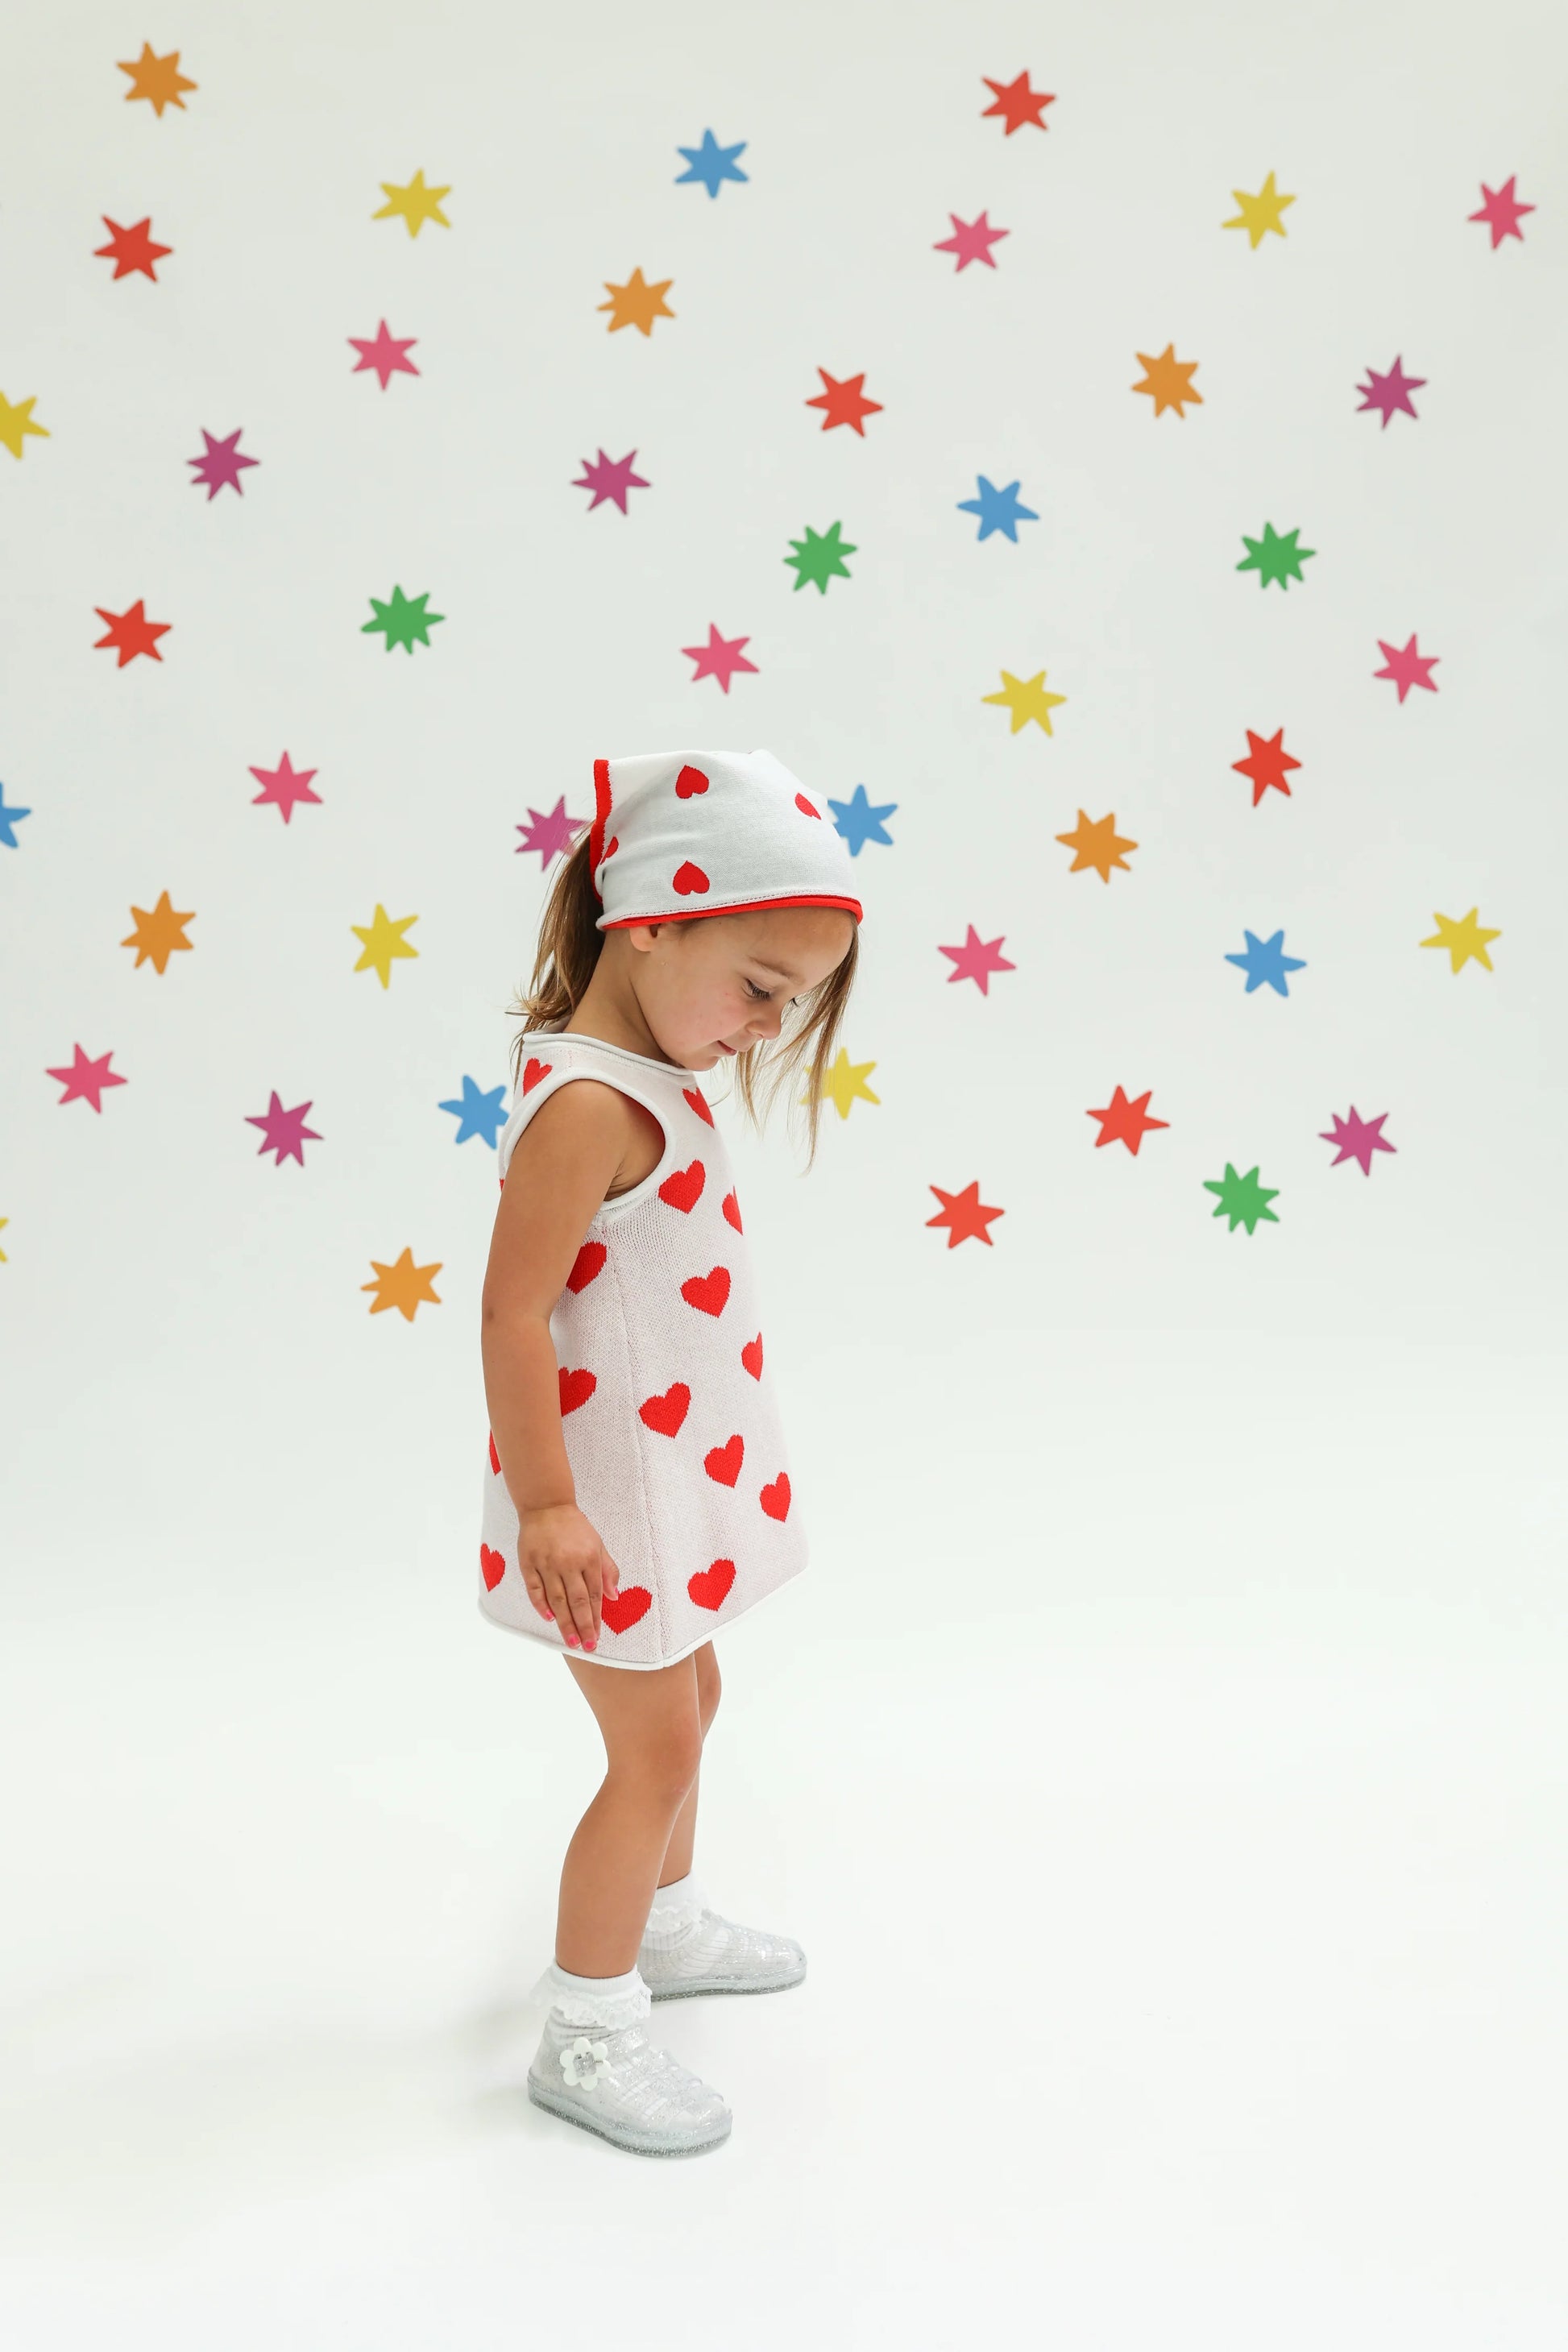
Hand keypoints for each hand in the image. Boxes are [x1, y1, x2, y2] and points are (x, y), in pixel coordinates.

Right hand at [517, 1502, 620, 1652]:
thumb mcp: (598, 1544)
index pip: (594, 1595)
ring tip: (571, 1641)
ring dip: (564, 1622)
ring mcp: (547, 1563)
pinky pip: (534, 1588)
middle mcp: (568, 1562)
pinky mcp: (528, 1562)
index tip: (597, 1637)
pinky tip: (548, 1619)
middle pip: (577, 1601)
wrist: (547, 1506)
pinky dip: (540, 1605)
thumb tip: (613, 1597)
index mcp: (589, 1558)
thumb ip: (608, 1570)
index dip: (595, 1618)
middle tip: (587, 1646)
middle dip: (583, 1626)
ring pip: (556, 1599)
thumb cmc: (575, 1527)